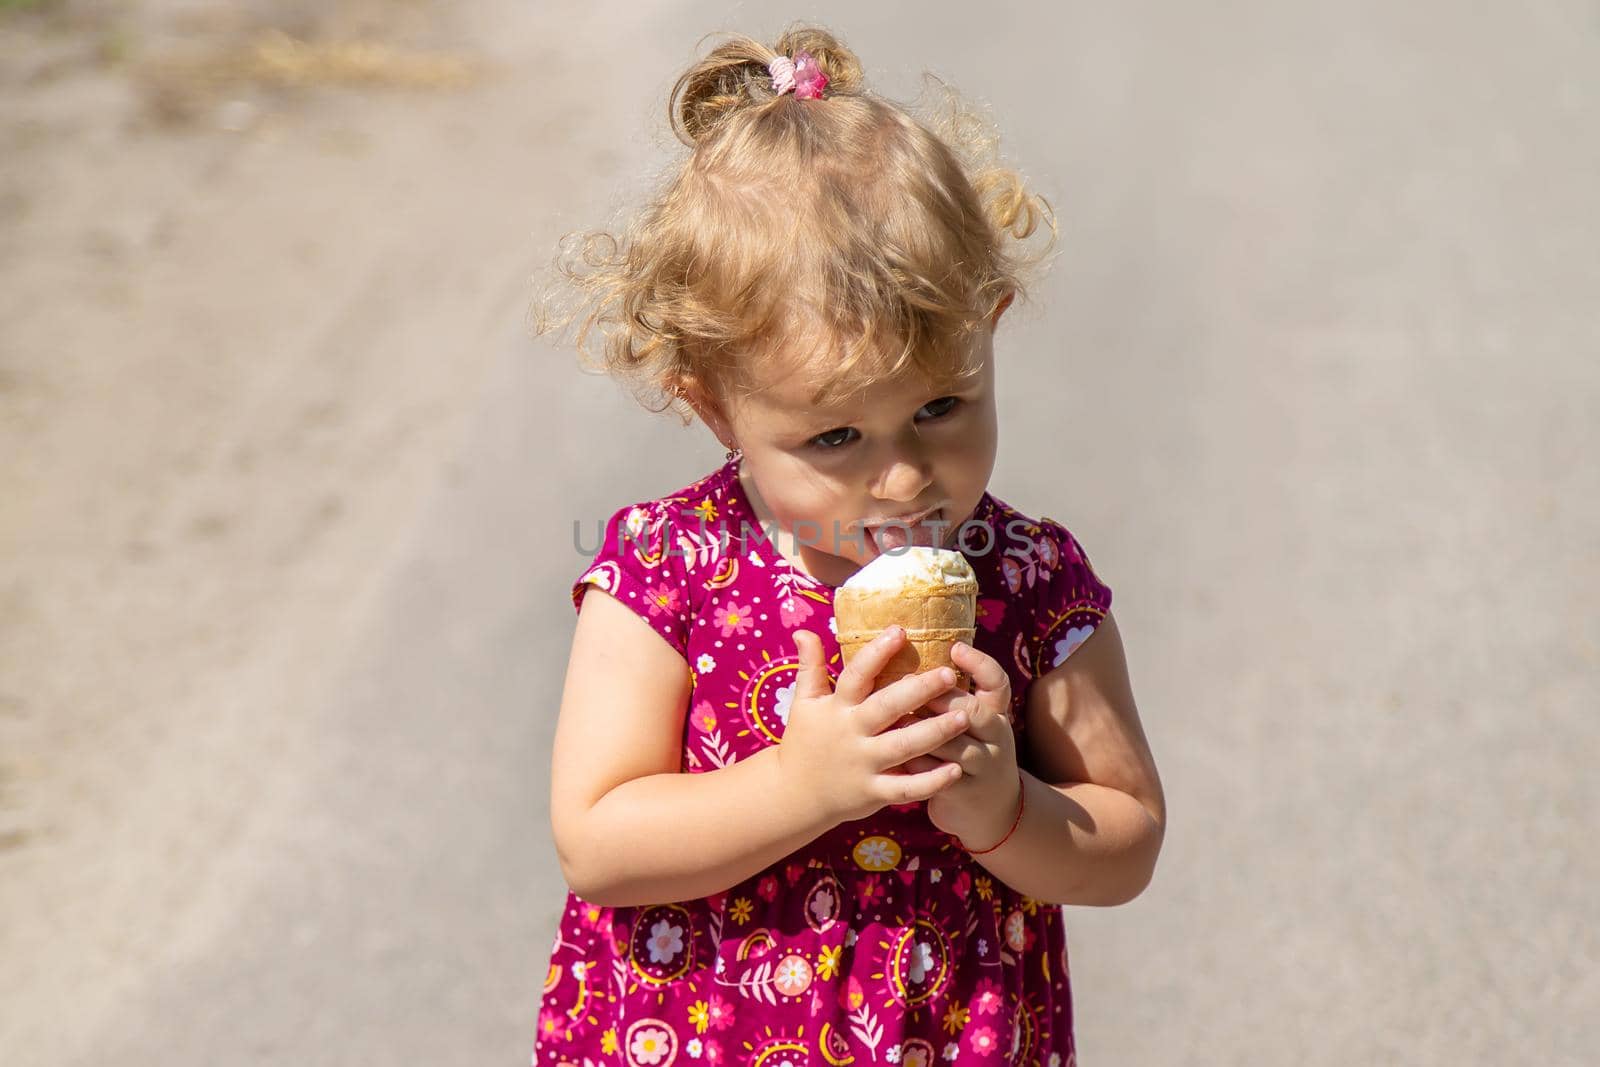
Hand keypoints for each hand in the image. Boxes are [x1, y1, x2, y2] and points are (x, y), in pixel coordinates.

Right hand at [780, 625, 971, 825]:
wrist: (793, 796)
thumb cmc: (804, 742)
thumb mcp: (803, 703)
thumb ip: (809, 667)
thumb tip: (803, 631)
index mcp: (836, 708)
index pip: (857, 675)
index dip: (877, 653)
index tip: (900, 631)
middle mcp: (851, 734)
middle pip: (887, 708)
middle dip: (919, 691)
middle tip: (949, 674)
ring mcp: (863, 764)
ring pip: (903, 747)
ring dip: (935, 732)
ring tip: (964, 717)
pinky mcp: (873, 793)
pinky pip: (905, 788)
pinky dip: (931, 782)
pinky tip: (956, 769)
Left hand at [900, 641, 1021, 849]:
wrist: (992, 814)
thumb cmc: (971, 755)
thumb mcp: (975, 726)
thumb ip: (954, 698)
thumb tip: (913, 660)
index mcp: (996, 715)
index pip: (997, 682)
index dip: (979, 664)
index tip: (954, 647)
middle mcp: (995, 738)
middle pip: (971, 710)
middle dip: (937, 696)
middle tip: (902, 681)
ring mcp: (983, 767)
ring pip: (950, 743)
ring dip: (917, 728)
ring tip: (889, 714)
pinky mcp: (964, 792)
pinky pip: (934, 774)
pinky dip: (913, 762)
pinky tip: (890, 752)